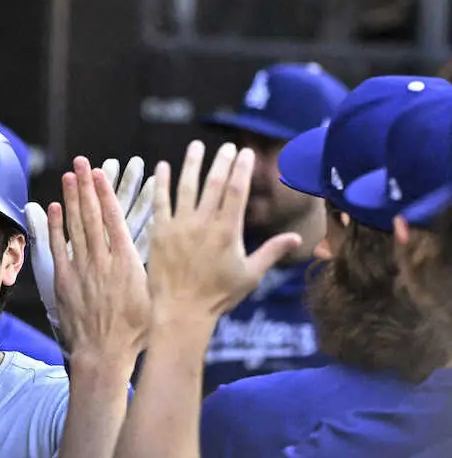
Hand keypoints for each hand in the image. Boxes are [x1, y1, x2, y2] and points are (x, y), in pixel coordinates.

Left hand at [25, 157, 153, 330]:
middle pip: (93, 215)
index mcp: (127, 262)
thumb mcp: (151, 296)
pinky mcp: (64, 282)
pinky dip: (55, 228)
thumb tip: (162, 247)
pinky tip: (52, 208)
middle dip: (87, 186)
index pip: (115, 218)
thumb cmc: (134, 331)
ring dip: (71, 199)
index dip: (107, 193)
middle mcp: (103, 260)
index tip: (102, 173)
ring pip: (75, 227)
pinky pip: (58, 250)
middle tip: (82, 162)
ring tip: (68, 175)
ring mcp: (81, 270)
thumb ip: (150, 268)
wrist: (104, 354)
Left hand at [149, 141, 299, 320]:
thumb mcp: (250, 275)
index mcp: (228, 231)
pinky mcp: (159, 233)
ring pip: (186, 187)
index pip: (237, 190)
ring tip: (196, 147)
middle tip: (226, 146)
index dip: (242, 168)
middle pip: (214, 183)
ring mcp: (179, 227)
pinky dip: (161, 183)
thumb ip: (272, 251)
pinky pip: (160, 202)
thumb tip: (298, 238)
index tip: (245, 152)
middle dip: (222, 161)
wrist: (181, 312)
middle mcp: (203, 224)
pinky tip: (163, 166)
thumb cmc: (218, 296)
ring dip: (191, 164)